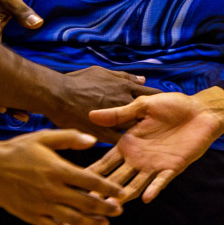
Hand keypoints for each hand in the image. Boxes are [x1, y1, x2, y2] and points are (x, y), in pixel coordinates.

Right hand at [0, 130, 123, 224]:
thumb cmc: (18, 149)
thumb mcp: (44, 137)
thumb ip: (69, 137)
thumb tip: (92, 140)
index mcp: (57, 169)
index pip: (91, 181)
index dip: (109, 188)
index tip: (121, 193)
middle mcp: (52, 190)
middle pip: (86, 204)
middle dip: (106, 209)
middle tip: (118, 210)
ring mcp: (42, 205)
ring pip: (73, 220)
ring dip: (92, 224)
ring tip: (104, 224)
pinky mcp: (31, 216)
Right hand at [44, 67, 160, 140]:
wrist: (58, 95)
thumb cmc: (79, 81)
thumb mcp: (104, 72)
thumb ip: (125, 77)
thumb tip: (144, 79)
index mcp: (125, 87)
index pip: (151, 94)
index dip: (159, 100)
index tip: (165, 106)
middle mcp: (124, 103)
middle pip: (148, 115)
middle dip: (155, 121)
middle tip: (163, 128)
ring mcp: (115, 120)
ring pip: (136, 130)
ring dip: (142, 135)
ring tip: (151, 144)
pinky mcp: (104, 134)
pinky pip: (120, 143)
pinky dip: (126, 146)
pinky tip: (131, 152)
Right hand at [87, 89, 223, 203]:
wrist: (200, 110)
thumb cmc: (173, 106)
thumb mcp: (143, 106)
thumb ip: (120, 114)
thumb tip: (91, 115)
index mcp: (129, 143)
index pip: (106, 161)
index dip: (93, 171)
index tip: (75, 181)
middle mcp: (139, 158)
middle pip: (116, 177)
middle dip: (102, 189)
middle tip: (86, 201)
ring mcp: (155, 165)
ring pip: (135, 184)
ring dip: (124, 194)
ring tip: (111, 205)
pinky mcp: (173, 167)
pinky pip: (161, 181)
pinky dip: (153, 189)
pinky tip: (145, 198)